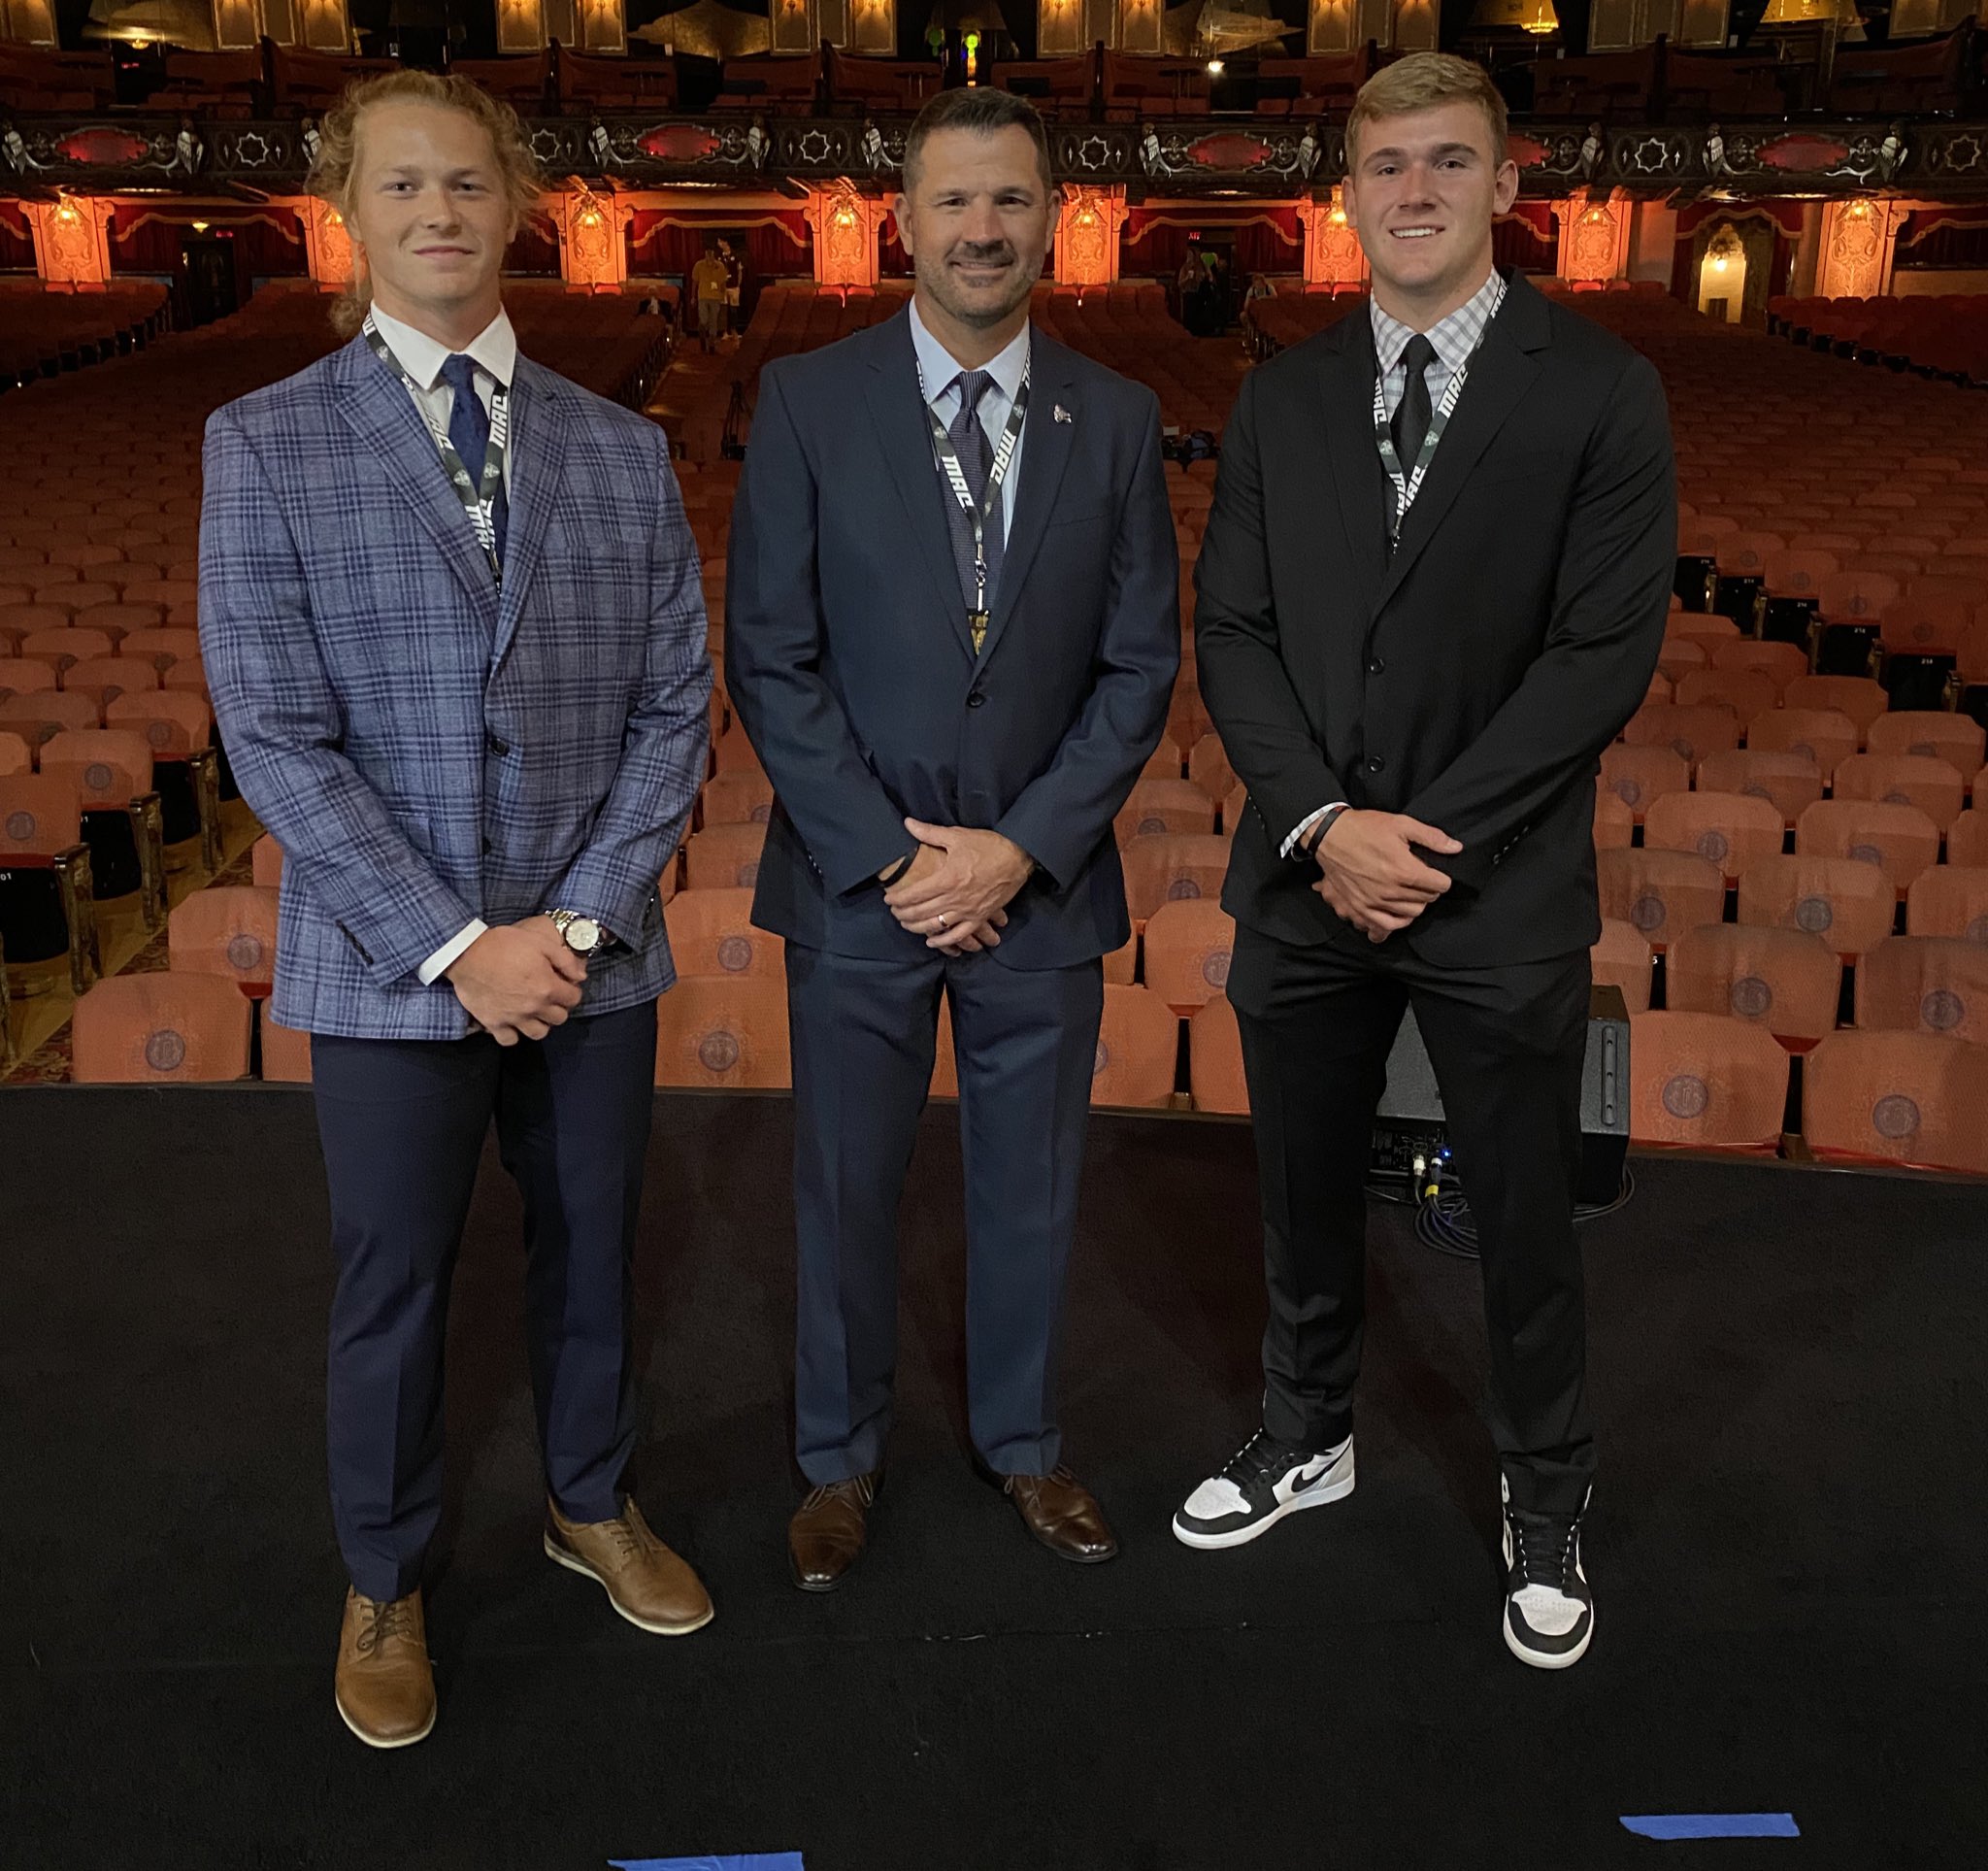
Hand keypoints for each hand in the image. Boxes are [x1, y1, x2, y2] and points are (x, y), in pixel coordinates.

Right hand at [445, 919, 586, 1044]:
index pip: (573, 999)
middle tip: (549, 997)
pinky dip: (514, 1034)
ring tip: (534, 1012)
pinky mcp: (494, 1023)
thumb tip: (581, 977)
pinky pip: (510, 1040)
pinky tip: (513, 1022)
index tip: (564, 985)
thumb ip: (565, 961)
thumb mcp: (541, 942)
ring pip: (538, 1033)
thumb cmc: (504, 944)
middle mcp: (534, 1007)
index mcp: (548, 987)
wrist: (467, 953)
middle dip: (559, 1007)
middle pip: (559, 1018)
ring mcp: (514, 1018)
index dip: (571, 991)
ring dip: (540, 1023)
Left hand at [885, 818, 1033, 950]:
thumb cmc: (988, 845)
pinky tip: (932, 942)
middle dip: (903, 915)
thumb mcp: (957, 836)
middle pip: (921, 913)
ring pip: (936, 926)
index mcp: (947, 878)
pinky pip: (959, 936)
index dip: (897, 899)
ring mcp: (968, 911)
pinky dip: (944, 942)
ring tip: (907, 925)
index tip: (888, 899)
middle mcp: (955, 898)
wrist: (1018, 857)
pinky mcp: (980, 917)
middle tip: (894, 912)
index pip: (914, 894)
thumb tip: (907, 823)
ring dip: (917, 928)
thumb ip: (929, 833)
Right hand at [1309, 809, 1461, 944]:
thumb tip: (1455, 848)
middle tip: (1422, 880)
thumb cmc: (1364, 828)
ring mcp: (1374, 902)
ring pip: (1410, 914)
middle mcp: (1391, 890)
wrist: (1330, 836)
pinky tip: (1398, 911)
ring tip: (1410, 892)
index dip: (1442, 878)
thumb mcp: (1401, 824)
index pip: (1439, 885)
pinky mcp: (1360, 908)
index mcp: (1404, 869)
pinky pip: (1385, 926)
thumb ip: (1431, 837)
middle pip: (1426, 900)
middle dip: (1429, 890)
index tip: (1436, 874)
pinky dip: (1396, 922)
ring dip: (1415, 904)